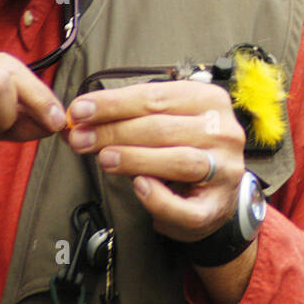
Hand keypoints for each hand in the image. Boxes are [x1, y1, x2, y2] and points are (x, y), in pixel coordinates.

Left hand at [63, 80, 246, 243]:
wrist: (214, 193)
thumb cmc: (183, 149)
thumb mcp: (162, 123)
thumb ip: (127, 118)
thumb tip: (78, 119)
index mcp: (209, 100)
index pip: (157, 96)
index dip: (114, 103)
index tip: (79, 110)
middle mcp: (224, 131)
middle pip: (164, 128)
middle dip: (115, 131)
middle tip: (81, 138)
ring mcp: (225, 169)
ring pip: (179, 161)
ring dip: (135, 158)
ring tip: (103, 159)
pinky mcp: (217, 205)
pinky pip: (186, 207)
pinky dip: (159, 198)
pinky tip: (139, 187)